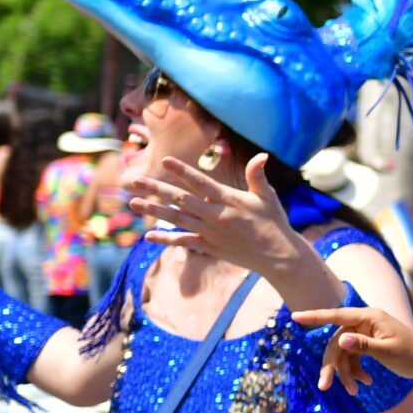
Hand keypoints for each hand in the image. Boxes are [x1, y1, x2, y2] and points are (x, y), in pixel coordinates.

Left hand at [126, 152, 309, 275]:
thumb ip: (258, 176)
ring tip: (133, 203)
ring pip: (177, 219)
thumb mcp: (268, 197)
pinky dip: (165, 239)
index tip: (164, 161)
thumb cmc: (274, 223)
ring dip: (153, 211)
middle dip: (156, 189)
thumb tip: (261, 155)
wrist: (278, 256)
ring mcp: (211, 232)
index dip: (182, 171)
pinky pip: (184, 241)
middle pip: (181, 200)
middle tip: (134, 181)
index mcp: (229, 200)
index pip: (201, 182)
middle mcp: (216, 216)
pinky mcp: (210, 247)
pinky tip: (148, 236)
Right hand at [294, 301, 412, 391]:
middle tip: (325, 386)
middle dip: (332, 365)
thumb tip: (342, 340)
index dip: (315, 317)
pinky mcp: (367, 346)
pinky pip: (352, 358)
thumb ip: (364, 346)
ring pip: (343, 354)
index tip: (295, 316)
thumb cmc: (411, 355)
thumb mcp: (387, 352)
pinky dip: (355, 372)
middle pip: (337, 342)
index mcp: (370, 317)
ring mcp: (365, 334)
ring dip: (346, 373)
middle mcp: (365, 323)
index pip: (337, 315)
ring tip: (355, 392)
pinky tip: (365, 384)